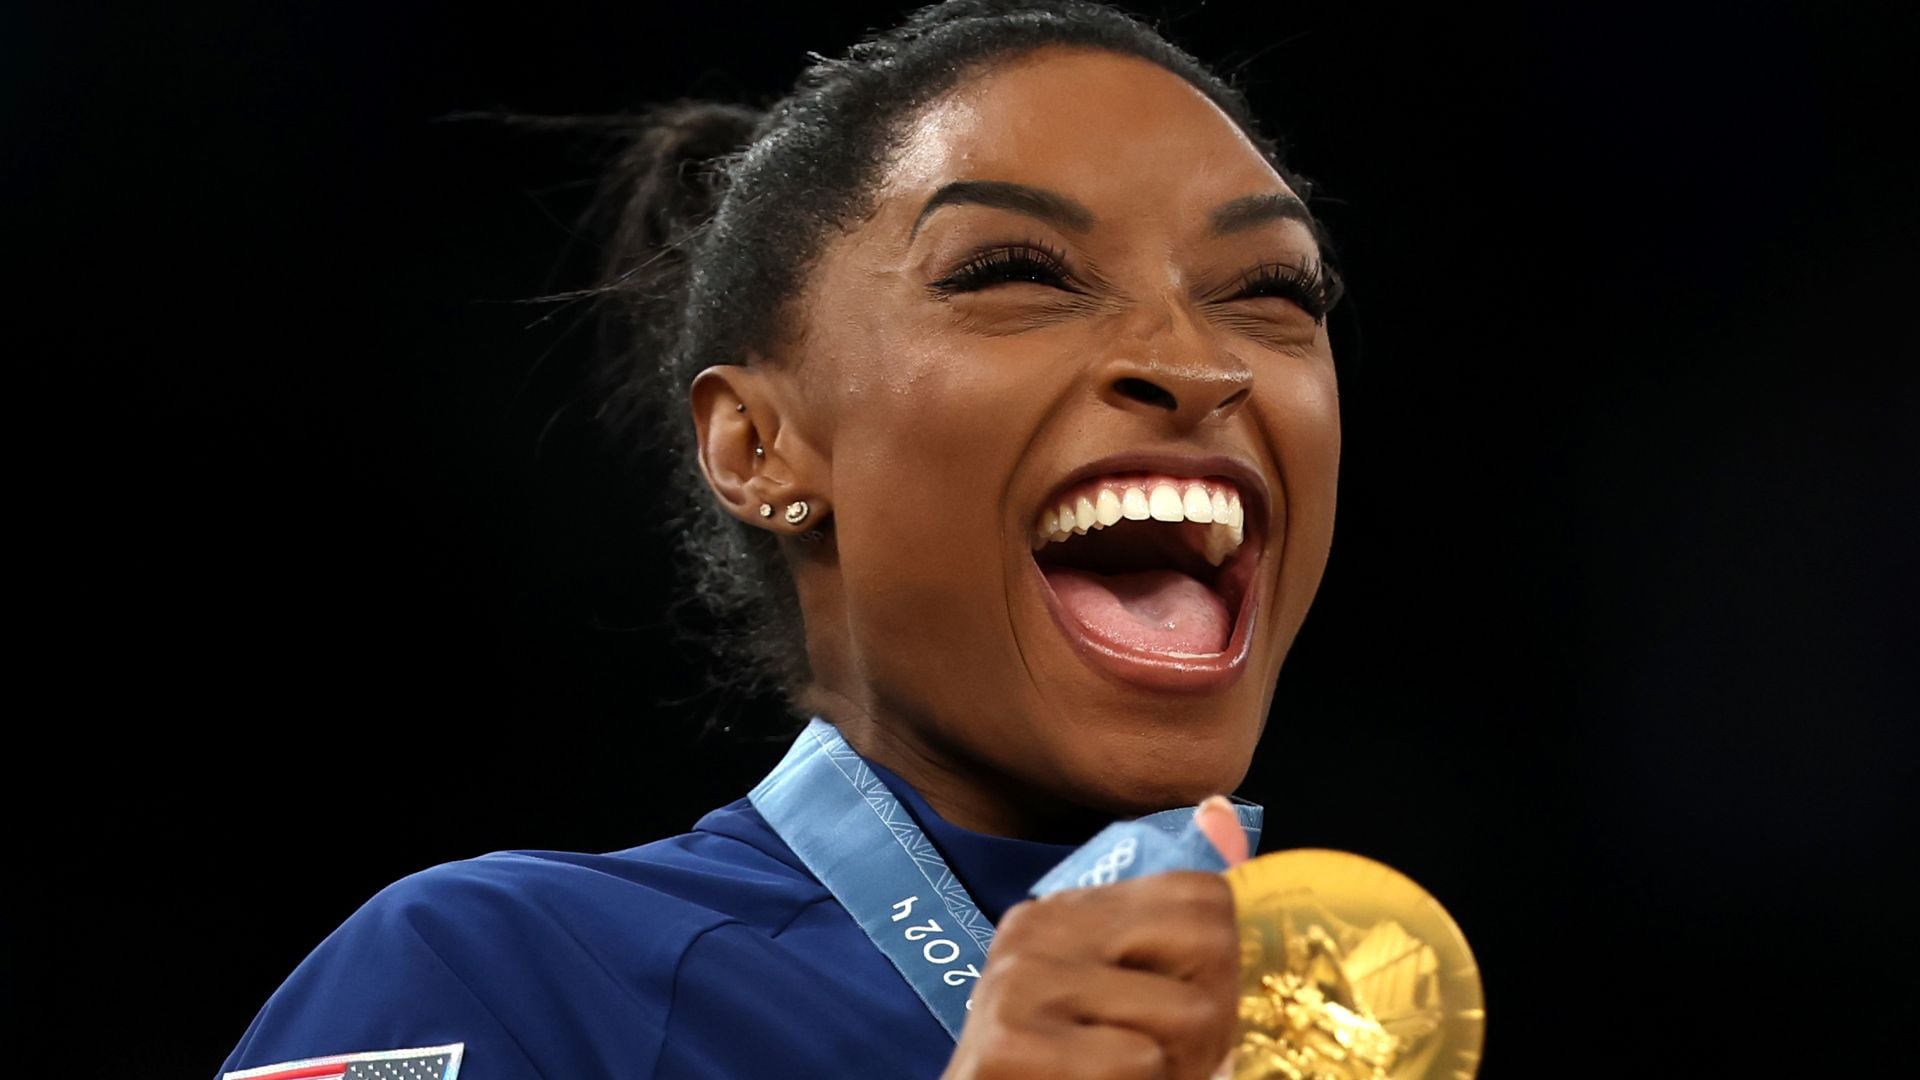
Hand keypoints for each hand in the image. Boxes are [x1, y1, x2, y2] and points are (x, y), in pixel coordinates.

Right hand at [942, 797, 1247, 1079]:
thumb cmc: (1061, 1071)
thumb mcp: (1117, 995)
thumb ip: (1170, 925)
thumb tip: (1219, 811)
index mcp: (1066, 909)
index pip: (1202, 893)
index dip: (1222, 969)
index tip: (1188, 1023)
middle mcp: (1037, 929)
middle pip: (1210, 942)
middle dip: (1214, 1020)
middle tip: (1169, 1061)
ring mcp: (1017, 982)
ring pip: (1188, 1013)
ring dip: (1178, 1070)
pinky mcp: (1006, 1044)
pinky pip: (1137, 1061)